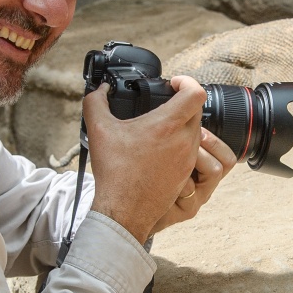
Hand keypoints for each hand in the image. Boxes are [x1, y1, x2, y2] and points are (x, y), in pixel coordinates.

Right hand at [82, 76, 231, 242]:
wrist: (123, 210)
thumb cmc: (114, 172)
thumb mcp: (98, 130)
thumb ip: (96, 102)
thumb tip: (100, 89)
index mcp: (167, 125)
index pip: (196, 93)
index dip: (188, 82)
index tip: (175, 84)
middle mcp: (184, 141)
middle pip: (197, 111)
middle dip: (183, 104)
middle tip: (165, 105)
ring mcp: (188, 159)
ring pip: (197, 132)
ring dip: (183, 125)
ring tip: (161, 127)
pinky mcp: (186, 173)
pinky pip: (193, 152)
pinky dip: (181, 145)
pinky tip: (162, 148)